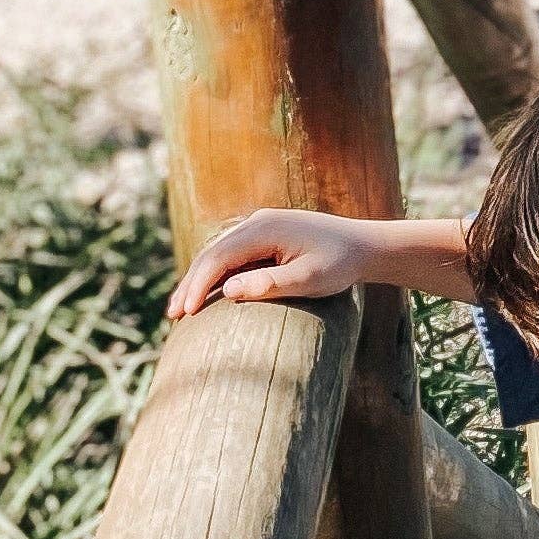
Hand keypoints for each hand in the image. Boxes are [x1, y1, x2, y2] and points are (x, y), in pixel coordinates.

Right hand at [170, 210, 372, 320]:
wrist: (364, 246)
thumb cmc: (340, 264)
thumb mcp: (310, 279)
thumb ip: (270, 284)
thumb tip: (229, 290)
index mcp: (264, 228)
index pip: (218, 257)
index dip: (199, 285)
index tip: (186, 313)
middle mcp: (257, 222)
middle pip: (212, 253)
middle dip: (191, 284)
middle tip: (173, 317)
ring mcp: (260, 227)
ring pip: (219, 253)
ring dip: (199, 279)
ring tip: (182, 309)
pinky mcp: (265, 236)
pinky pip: (232, 255)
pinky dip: (216, 274)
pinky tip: (207, 294)